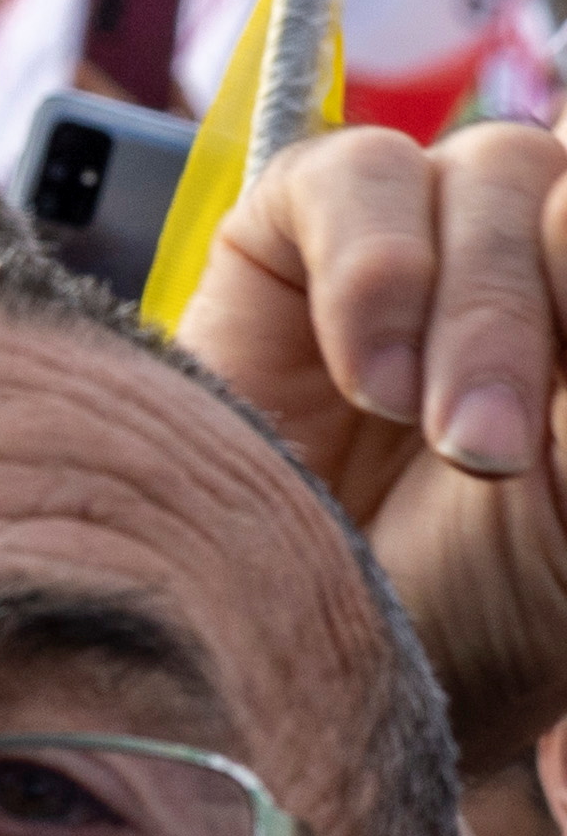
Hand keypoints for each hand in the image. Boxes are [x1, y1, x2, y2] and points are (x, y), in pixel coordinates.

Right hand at [172, 121, 566, 763]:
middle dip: (525, 323)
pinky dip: (366, 271)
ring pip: (488, 171)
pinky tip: (360, 379)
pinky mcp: (296, 228)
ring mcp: (424, 232)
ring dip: (463, 309)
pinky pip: (353, 175)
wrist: (311, 665)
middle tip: (483, 456)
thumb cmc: (480, 604)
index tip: (566, 381)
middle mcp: (535, 258)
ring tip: (407, 423)